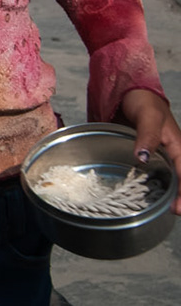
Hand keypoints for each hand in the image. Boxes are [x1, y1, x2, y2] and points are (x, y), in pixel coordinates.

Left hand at [120, 88, 180, 213]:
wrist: (130, 93)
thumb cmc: (143, 102)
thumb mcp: (148, 116)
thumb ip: (147, 136)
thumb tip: (143, 158)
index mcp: (178, 147)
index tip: (177, 209)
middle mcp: (171, 155)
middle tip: (172, 212)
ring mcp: (159, 157)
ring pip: (169, 180)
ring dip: (168, 194)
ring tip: (159, 208)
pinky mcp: (146, 157)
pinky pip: (152, 174)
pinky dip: (151, 185)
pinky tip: (142, 194)